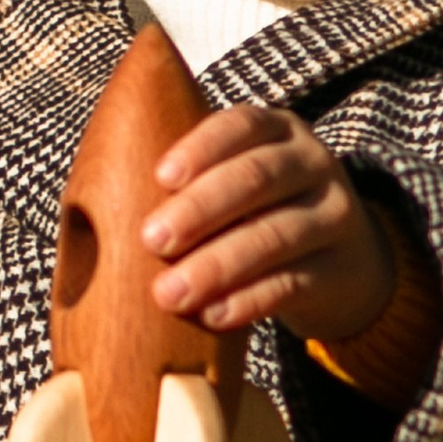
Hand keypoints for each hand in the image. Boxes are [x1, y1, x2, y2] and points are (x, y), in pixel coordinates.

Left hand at [141, 102, 396, 345]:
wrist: (346, 264)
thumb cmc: (258, 217)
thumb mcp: (236, 186)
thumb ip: (189, 184)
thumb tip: (96, 207)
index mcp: (278, 131)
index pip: (242, 125)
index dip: (201, 148)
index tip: (160, 176)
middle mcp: (312, 164)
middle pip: (258, 177)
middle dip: (200, 208)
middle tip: (151, 240)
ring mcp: (334, 216)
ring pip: (276, 234)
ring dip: (217, 265)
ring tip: (169, 293)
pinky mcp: (340, 270)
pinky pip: (292, 284)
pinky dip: (249, 300)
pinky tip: (212, 316)